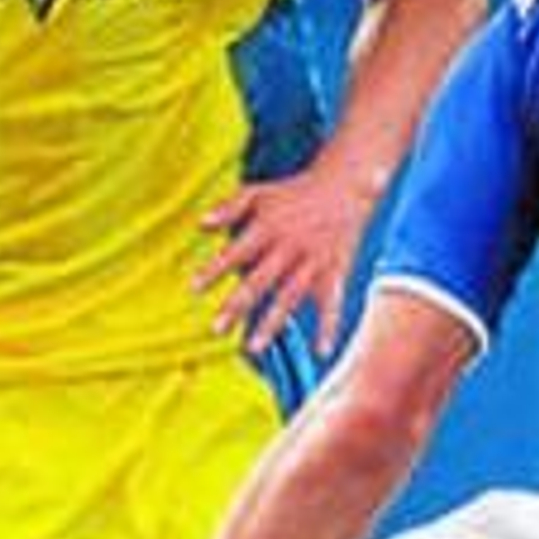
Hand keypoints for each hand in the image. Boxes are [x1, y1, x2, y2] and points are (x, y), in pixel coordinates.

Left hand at [196, 163, 369, 358]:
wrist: (345, 186)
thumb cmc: (293, 193)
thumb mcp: (259, 192)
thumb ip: (229, 207)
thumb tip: (200, 225)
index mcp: (268, 228)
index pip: (236, 251)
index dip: (215, 269)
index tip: (193, 289)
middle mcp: (289, 248)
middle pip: (260, 280)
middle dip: (238, 304)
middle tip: (217, 329)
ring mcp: (313, 262)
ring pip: (290, 297)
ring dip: (271, 324)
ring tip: (252, 348)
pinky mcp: (335, 272)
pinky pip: (333, 304)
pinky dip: (329, 327)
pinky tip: (322, 352)